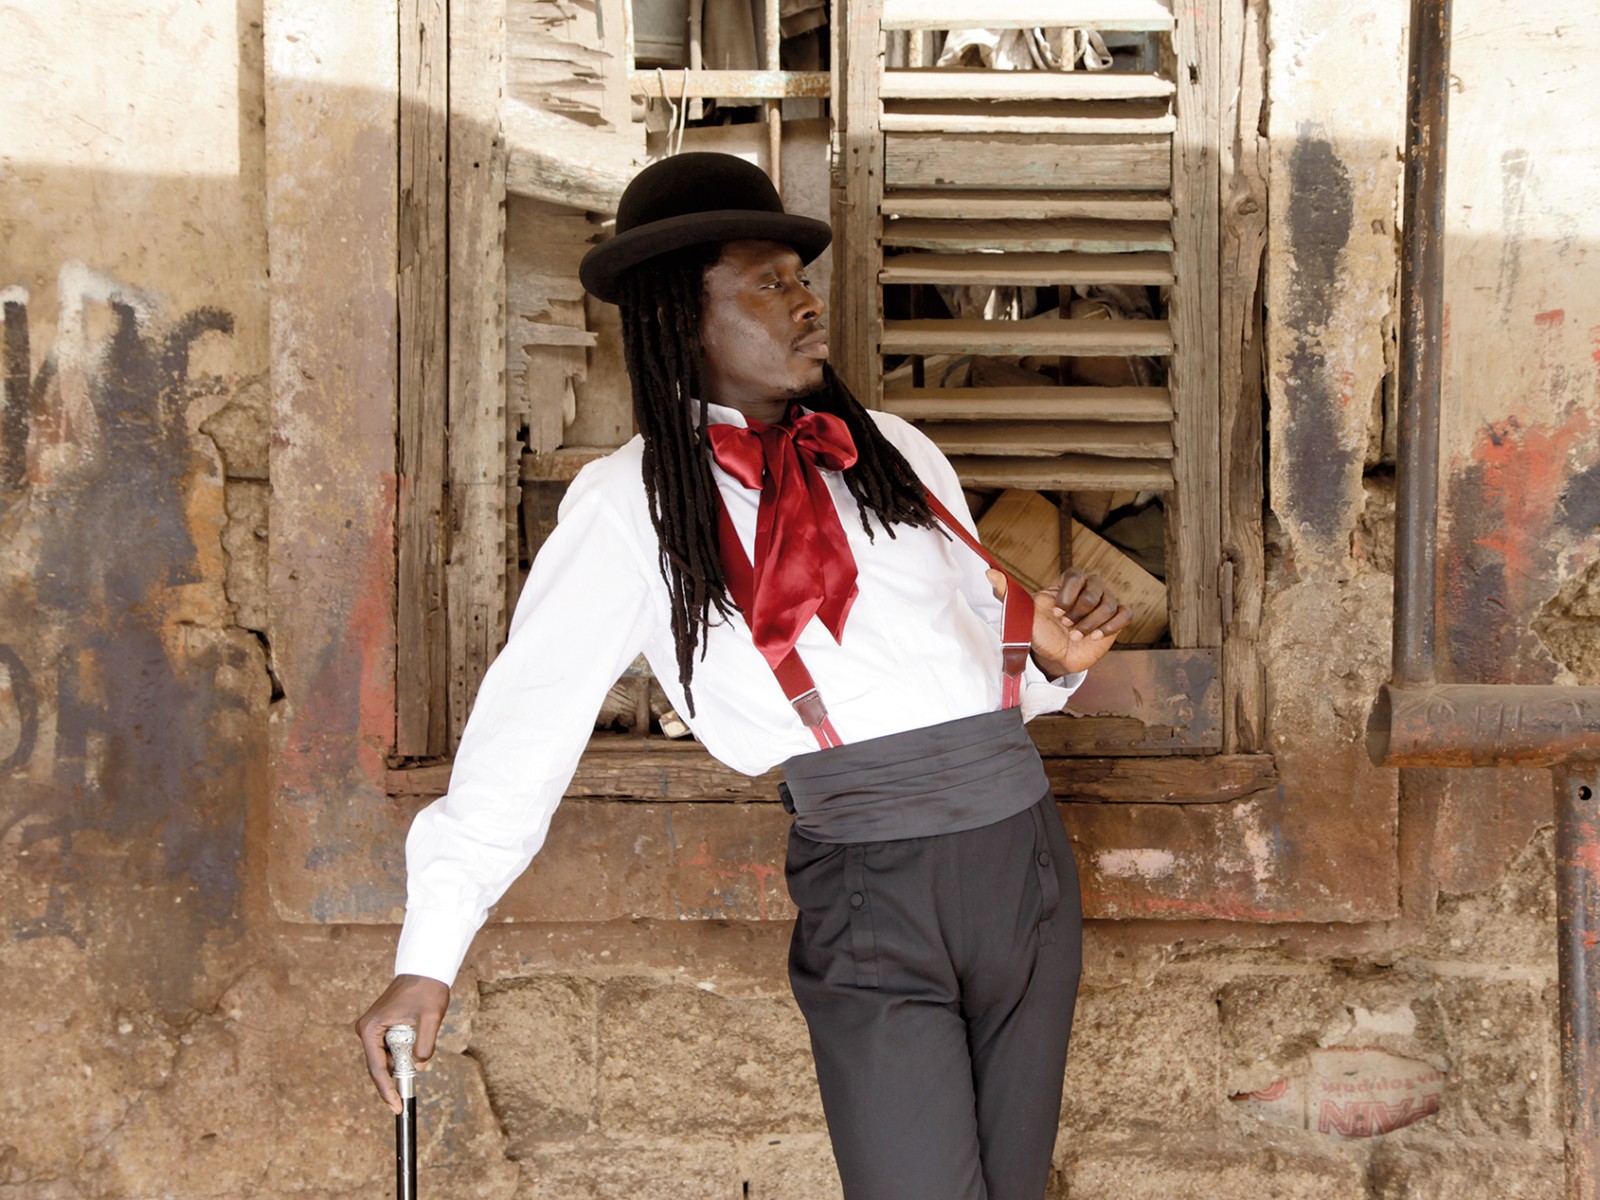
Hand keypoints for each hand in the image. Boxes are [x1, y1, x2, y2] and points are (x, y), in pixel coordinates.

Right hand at [355, 974, 450, 1113]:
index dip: (386, 1091)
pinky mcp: (381, 1026)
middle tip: (410, 1091)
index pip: (377, 1069)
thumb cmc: (427, 990)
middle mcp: (367, 1030)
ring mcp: (373, 1028)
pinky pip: (391, 1048)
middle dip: (396, 1077)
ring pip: (387, 1058)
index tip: (396, 1108)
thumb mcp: (430, 1019)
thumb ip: (425, 1046)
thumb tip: (418, 1068)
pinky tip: (417, 1047)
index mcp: (371, 1029)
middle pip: (380, 1066)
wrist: (425, 969)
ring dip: (402, 1062)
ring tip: (421, 1045)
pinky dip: (403, 1053)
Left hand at [987, 566, 1131, 677]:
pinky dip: (1110, 627)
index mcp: (1068, 582)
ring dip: (1091, 624)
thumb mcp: (1022, 613)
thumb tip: (988, 571)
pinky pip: (1125, 615)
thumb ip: (1006, 592)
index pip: (1076, 575)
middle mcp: (1089, 588)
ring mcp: (1105, 603)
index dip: (1067, 596)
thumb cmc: (1039, 631)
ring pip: (1109, 604)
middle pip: (1095, 588)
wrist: (1054, 656)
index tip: (1056, 613)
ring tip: (1077, 635)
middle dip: (1079, 612)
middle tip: (1066, 626)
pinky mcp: (1116, 620)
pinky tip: (1095, 637)